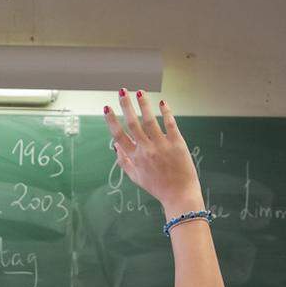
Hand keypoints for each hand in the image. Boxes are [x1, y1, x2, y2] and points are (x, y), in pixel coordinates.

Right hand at [104, 89, 203, 215]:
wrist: (179, 195)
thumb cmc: (157, 187)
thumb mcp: (136, 178)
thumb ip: (124, 162)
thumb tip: (115, 147)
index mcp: (134, 158)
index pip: (119, 136)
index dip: (111, 121)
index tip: (106, 108)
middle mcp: (146, 150)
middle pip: (133, 124)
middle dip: (125, 106)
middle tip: (122, 92)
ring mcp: (161, 146)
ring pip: (150, 121)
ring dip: (144, 105)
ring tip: (139, 91)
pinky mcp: (177, 144)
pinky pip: (170, 124)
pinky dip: (166, 112)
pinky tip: (162, 102)